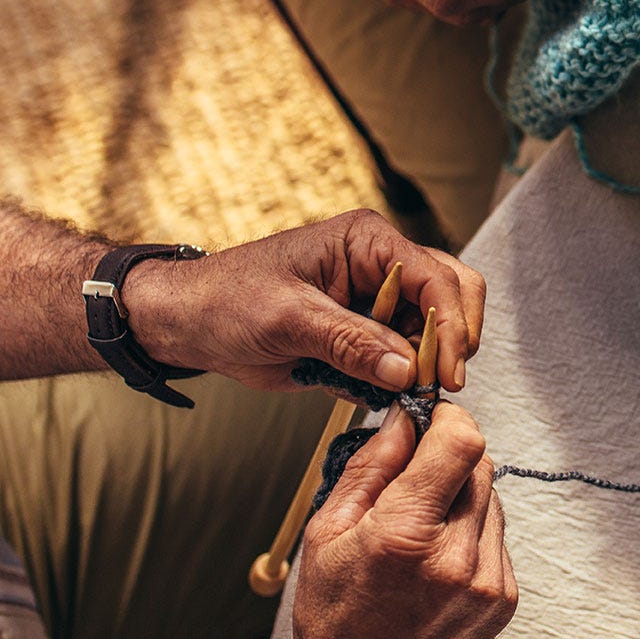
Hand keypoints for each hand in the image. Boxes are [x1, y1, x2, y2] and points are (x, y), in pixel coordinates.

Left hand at [127, 208, 484, 393]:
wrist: (187, 323)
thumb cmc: (227, 300)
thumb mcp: (288, 318)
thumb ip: (351, 342)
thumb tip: (408, 370)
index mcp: (368, 243)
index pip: (436, 277)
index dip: (451, 325)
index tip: (447, 372)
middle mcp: (382, 267)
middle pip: (451, 295)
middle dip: (452, 342)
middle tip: (439, 384)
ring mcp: (378, 302)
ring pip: (433, 331)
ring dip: (426, 365)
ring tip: (406, 395)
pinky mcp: (366, 334)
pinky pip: (403, 358)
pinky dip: (400, 381)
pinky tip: (380, 395)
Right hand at [282, 403, 515, 638]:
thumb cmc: (335, 618)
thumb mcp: (328, 533)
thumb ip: (371, 466)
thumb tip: (403, 418)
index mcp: (404, 536)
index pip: (462, 443)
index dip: (448, 421)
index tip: (430, 421)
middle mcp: (456, 559)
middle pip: (480, 466)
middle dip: (448, 459)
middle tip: (413, 481)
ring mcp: (486, 581)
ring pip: (492, 499)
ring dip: (462, 498)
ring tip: (420, 531)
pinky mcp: (503, 597)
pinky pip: (497, 536)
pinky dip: (472, 533)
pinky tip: (436, 559)